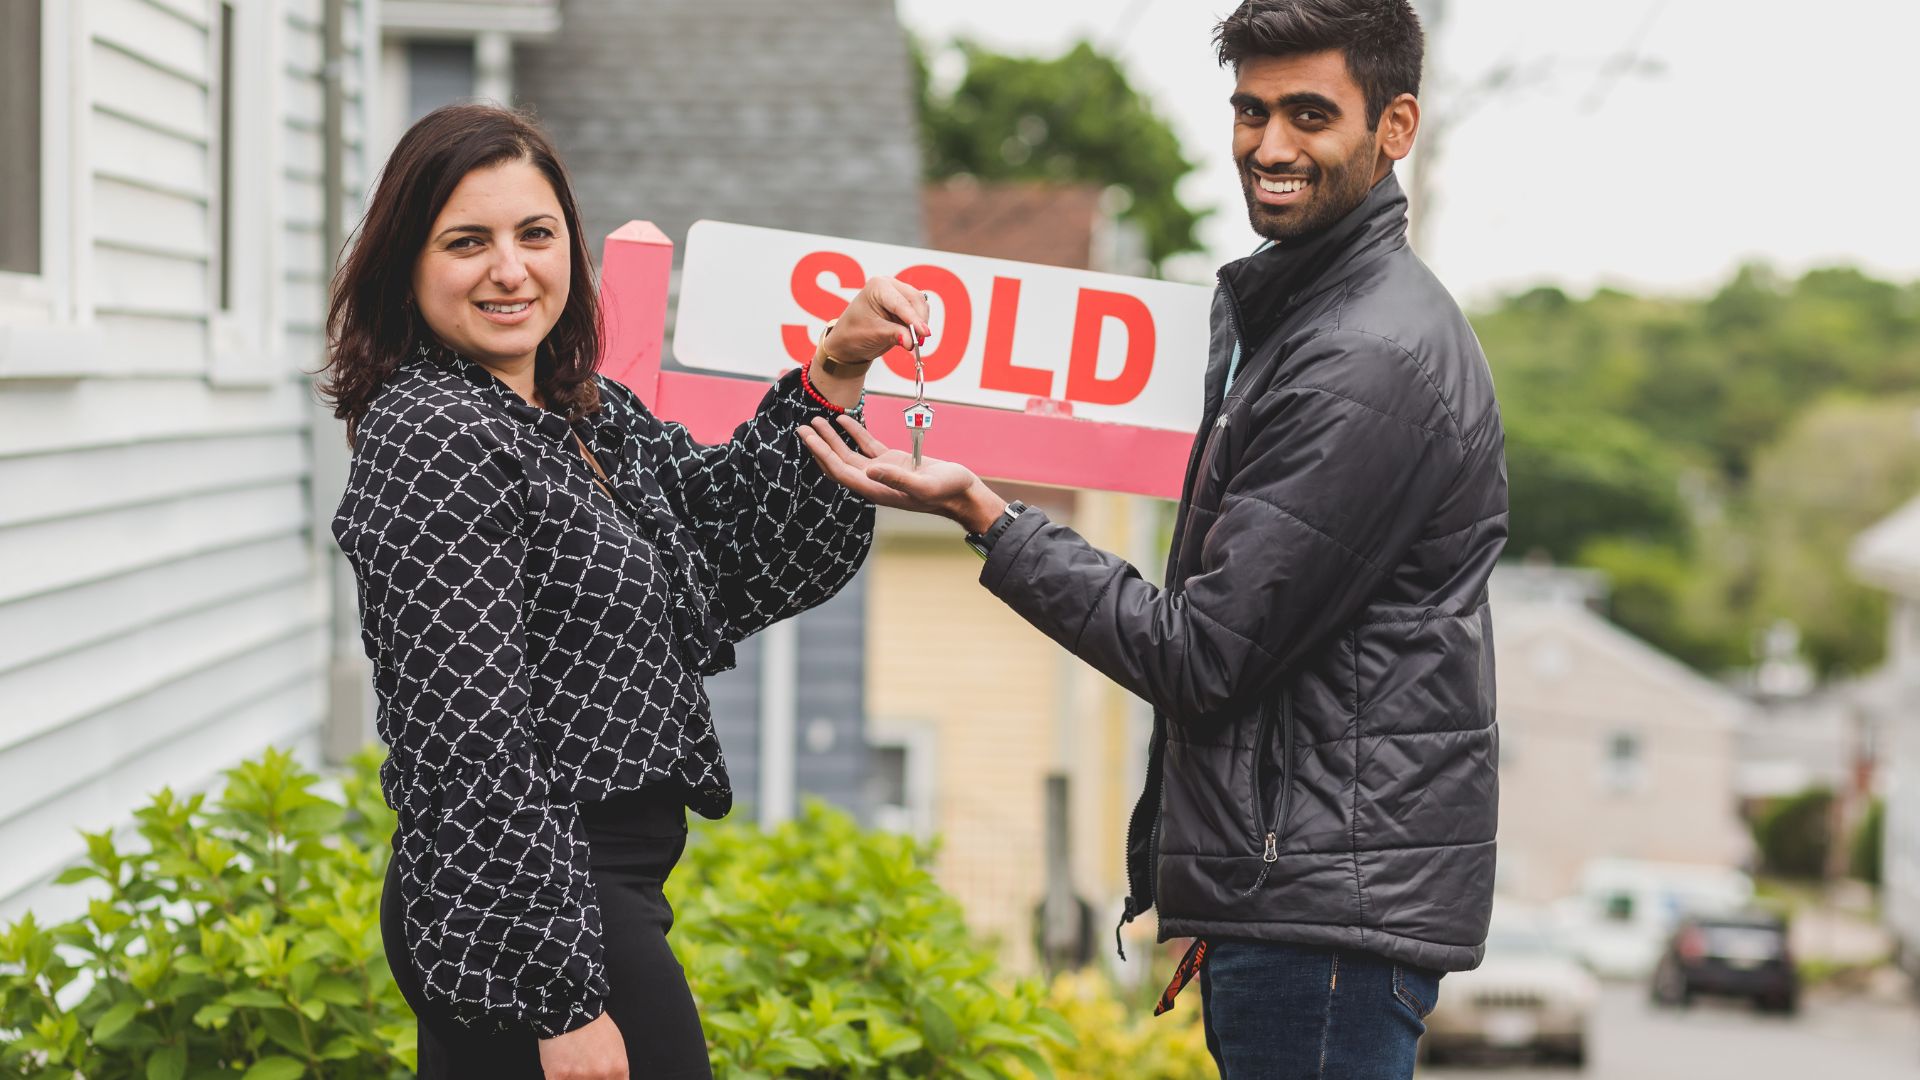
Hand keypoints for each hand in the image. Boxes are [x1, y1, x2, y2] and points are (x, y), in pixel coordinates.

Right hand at [538, 1011, 626, 1079]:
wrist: (570, 1008)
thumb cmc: (594, 1025)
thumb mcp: (617, 1047)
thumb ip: (616, 1070)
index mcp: (617, 1069)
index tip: (601, 1078)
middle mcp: (600, 1075)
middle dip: (591, 1079)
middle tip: (585, 1067)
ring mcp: (578, 1077)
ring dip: (574, 1078)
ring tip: (573, 1064)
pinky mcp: (558, 1076)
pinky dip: (559, 1078)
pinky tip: (561, 1067)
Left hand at [797, 415, 1006, 533]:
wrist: (963, 493)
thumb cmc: (947, 492)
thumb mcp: (924, 486)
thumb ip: (897, 480)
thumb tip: (869, 471)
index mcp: (876, 489)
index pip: (841, 471)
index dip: (822, 454)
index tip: (807, 437)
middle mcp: (874, 481)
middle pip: (839, 462)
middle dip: (820, 445)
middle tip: (802, 427)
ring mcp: (882, 471)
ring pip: (850, 453)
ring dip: (833, 438)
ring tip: (816, 421)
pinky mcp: (893, 461)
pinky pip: (867, 445)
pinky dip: (854, 432)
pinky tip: (843, 420)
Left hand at [826, 277, 931, 365]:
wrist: (849, 340)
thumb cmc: (854, 333)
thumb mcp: (873, 334)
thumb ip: (894, 335)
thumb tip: (912, 341)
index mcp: (877, 286)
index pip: (900, 303)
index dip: (914, 319)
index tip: (924, 333)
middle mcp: (890, 285)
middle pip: (915, 300)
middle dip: (919, 321)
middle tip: (919, 342)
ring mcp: (899, 293)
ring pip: (921, 305)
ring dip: (920, 323)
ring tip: (914, 341)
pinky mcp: (905, 304)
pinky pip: (920, 312)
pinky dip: (919, 325)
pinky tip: (913, 336)